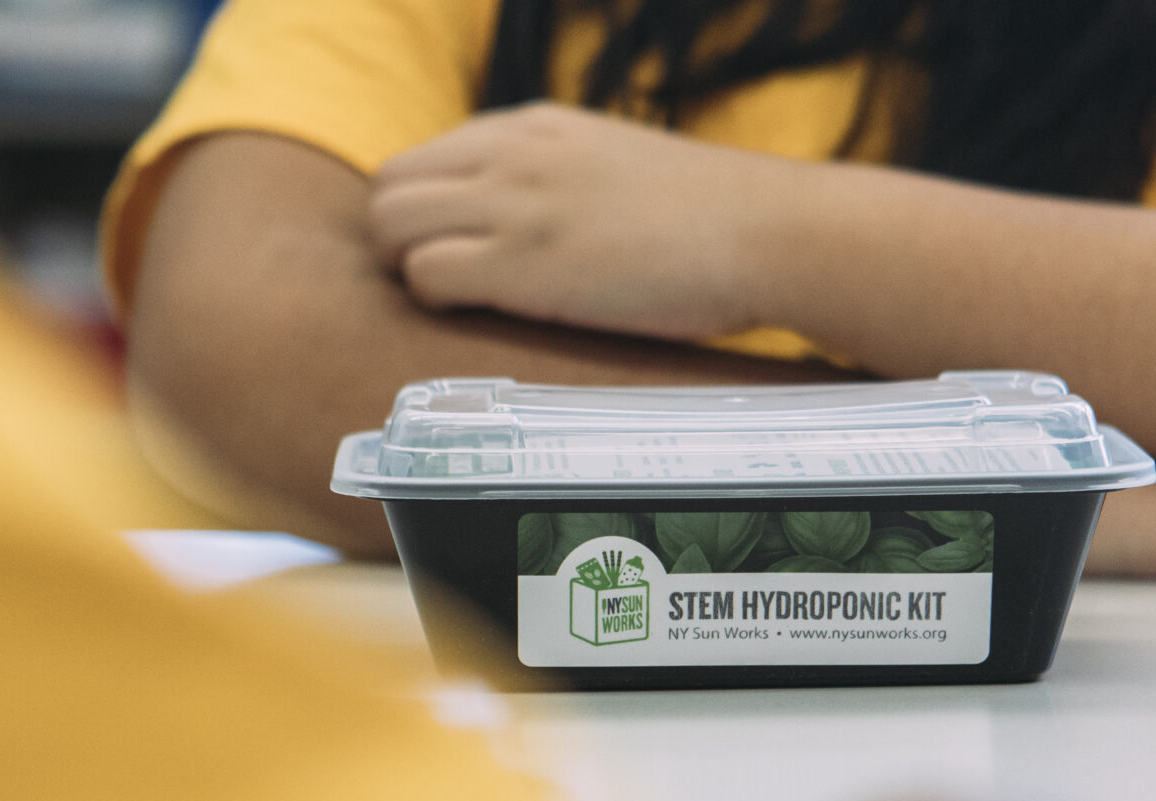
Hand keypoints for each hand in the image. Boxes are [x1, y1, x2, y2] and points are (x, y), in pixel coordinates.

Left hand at [368, 103, 795, 339]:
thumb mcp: (617, 163)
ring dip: (409, 272)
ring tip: (465, 306)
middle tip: (446, 288)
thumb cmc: (710, 217)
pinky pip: (426, 276)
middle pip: (389, 187)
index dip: (427, 215)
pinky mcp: (522, 263)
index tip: (455, 255)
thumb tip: (538, 221)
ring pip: (391, 228)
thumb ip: (562, 175)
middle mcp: (511, 154)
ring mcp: (513, 205)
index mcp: (533, 126)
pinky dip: (436, 303)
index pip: (425, 158)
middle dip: (400, 242)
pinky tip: (484, 319)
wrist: (766, 232)